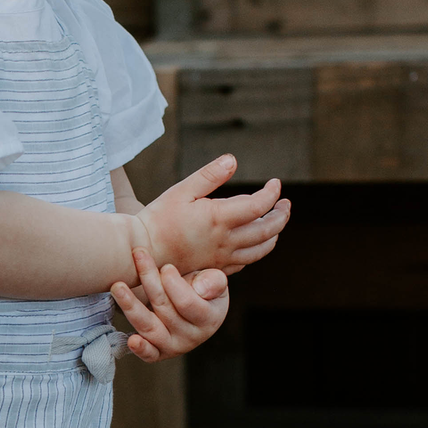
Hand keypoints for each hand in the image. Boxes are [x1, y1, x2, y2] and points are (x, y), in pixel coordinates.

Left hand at [112, 252, 227, 361]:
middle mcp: (191, 337)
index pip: (187, 303)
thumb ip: (214, 281)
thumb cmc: (203, 290)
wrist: (195, 307)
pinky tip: (131, 341)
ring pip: (150, 328)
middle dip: (149, 280)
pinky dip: (140, 349)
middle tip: (138, 255)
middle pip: (164, 309)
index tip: (166, 266)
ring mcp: (173, 346)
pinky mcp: (158, 352)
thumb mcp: (215, 282)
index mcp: (208, 319)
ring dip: (131, 307)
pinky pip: (149, 354)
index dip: (174, 284)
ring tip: (117, 287)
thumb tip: (201, 289)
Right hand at [135, 155, 288, 276]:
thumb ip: (209, 176)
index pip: (258, 206)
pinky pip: (245, 262)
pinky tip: (255, 241)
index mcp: (218, 218)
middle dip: (281, 215)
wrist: (141, 250)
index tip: (275, 183)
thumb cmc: (158, 217)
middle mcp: (225, 241)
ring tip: (276, 222)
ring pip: (260, 250)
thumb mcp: (182, 190)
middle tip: (286, 204)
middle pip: (267, 230)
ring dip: (274, 235)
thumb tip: (233, 160)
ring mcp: (221, 258)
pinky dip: (257, 250)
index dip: (272, 193)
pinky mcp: (215, 268)